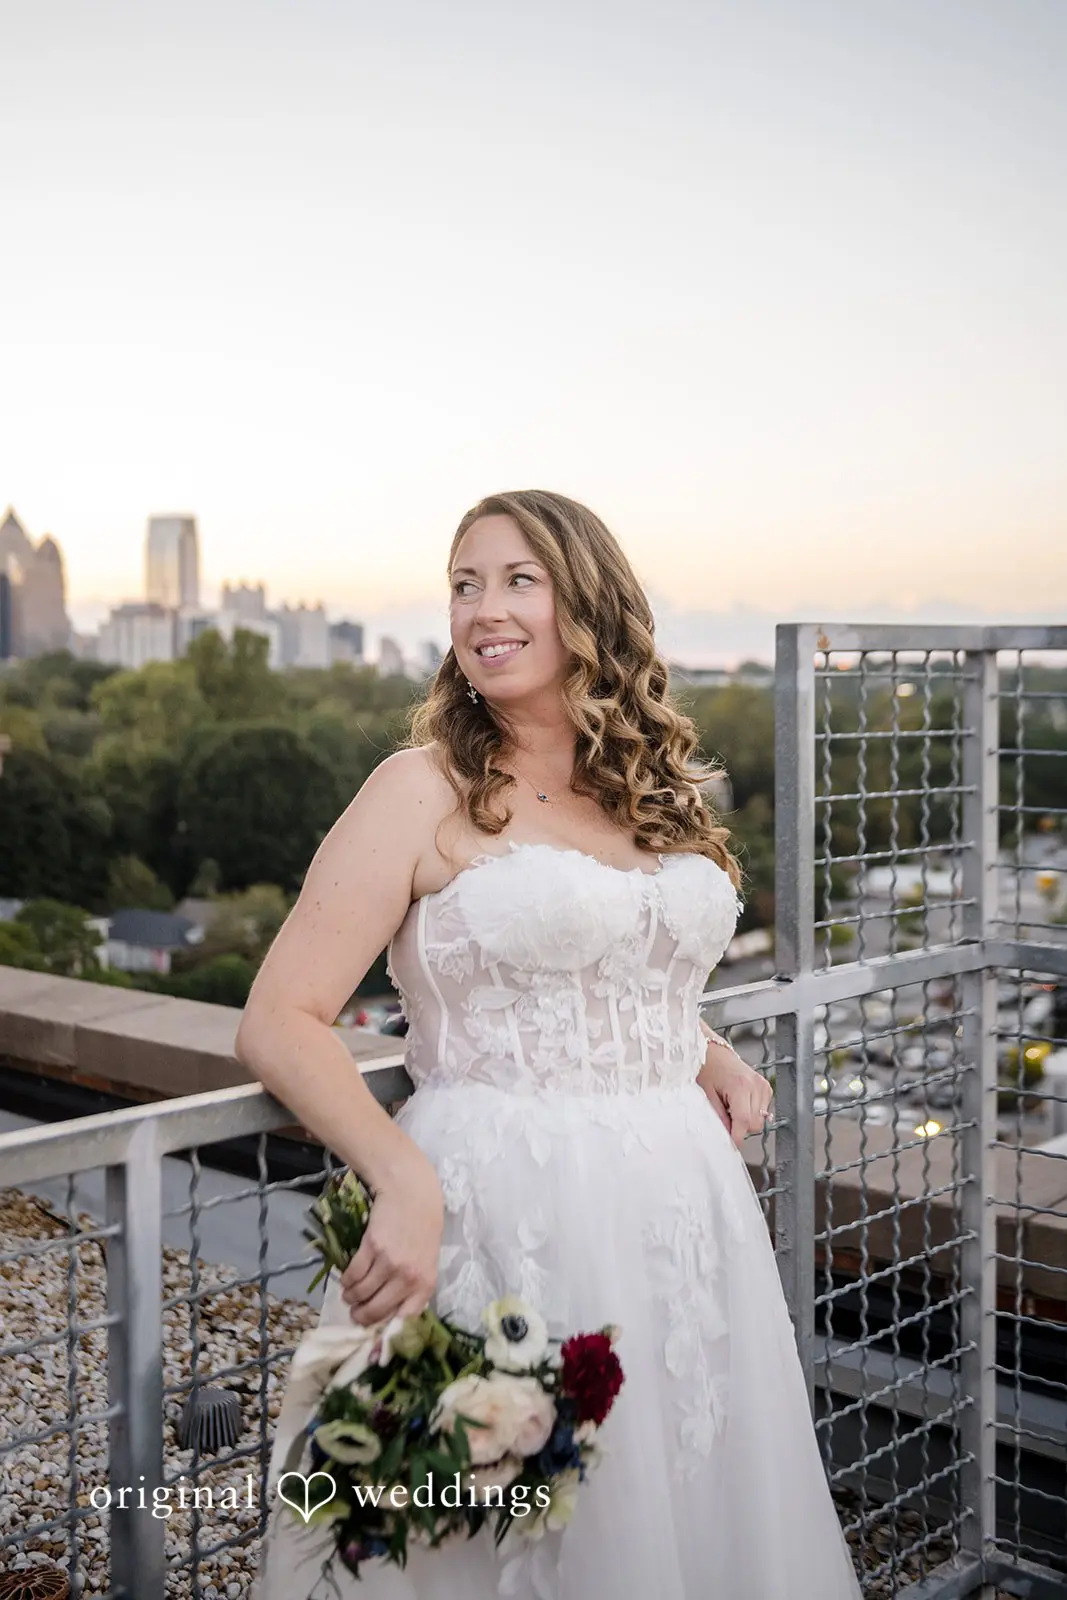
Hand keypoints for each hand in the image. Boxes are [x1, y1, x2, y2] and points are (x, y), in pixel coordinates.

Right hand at [340, 1154, 443, 1325]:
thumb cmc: (422, 1230)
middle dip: (360, 1317)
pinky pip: (352, 1275)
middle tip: (354, 1314)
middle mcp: (408, 1278)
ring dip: (350, 1298)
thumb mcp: (426, 1262)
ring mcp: (389, 1264)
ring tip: (349, 1295)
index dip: (384, 1328)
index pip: (402, 1320)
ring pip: (361, 1294)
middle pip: (376, 1311)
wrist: (413, 1195)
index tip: (372, 1329)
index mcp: (425, 1285)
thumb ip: (412, 1288)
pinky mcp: (371, 1249)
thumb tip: (388, 1315)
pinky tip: (347, 1280)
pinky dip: (346, 1281)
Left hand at [704, 1053, 773, 1147]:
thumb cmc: (707, 1068)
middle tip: (726, 1118)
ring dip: (746, 1120)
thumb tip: (727, 1136)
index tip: (730, 1145)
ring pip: (761, 1120)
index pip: (744, 1122)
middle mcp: (756, 1085)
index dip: (736, 1137)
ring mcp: (763, 1086)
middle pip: (755, 1124)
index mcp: (740, 1086)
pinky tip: (740, 1102)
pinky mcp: (766, 1087)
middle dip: (740, 1128)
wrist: (714, 1050)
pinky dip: (752, 1112)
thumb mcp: (707, 1094)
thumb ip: (718, 1116)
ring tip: (731, 1106)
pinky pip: (763, 1111)